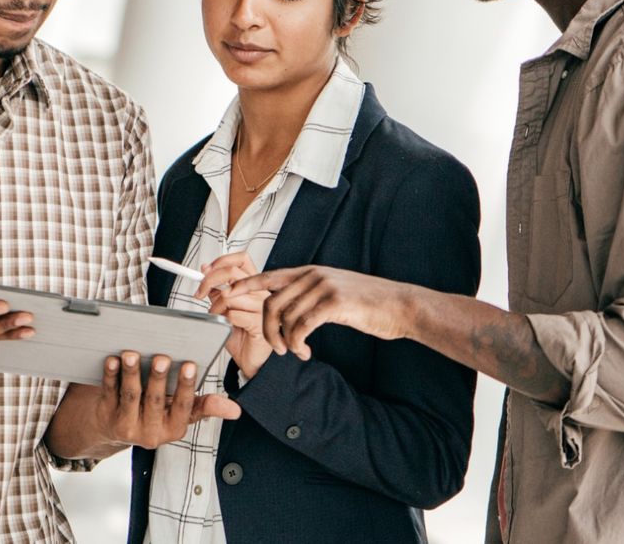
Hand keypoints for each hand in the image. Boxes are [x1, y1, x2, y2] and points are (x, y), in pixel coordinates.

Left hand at [91, 351, 240, 448]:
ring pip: (132, 396)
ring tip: (133, 354)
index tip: (190, 365)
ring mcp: (127, 426)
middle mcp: (151, 432)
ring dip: (132, 373)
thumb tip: (235, 410)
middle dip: (159, 378)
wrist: (115, 429)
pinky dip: (110, 375)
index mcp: (174, 428)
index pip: (184, 406)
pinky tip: (113, 360)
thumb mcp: (182, 413)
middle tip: (162, 357)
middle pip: (156, 401)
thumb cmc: (154, 413)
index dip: (187, 386)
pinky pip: (109, 393)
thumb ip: (206, 407)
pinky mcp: (107, 417)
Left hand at [196, 252, 271, 376]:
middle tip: (199, 293)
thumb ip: (218, 289)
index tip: (205, 271)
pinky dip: (223, 320)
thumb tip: (205, 269)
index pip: (241, 258)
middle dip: (209, 281)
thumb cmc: (240, 335)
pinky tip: (226, 327)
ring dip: (215, 308)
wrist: (251, 360)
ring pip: (229, 295)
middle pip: (232, 271)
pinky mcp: (259, 323)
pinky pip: (233, 314)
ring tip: (216, 318)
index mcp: (254, 285)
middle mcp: (260, 292)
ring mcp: (262, 307)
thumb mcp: (224, 307)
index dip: (221, 260)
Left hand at [230, 266, 414, 359]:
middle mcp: (313, 275)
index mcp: (309, 272)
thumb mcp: (333, 292)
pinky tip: (304, 350)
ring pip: (285, 316)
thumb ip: (309, 294)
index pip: (267, 276)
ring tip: (293, 351)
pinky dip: (297, 342)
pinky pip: (302, 325)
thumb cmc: (367, 303)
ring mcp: (324, 287)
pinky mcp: (335, 302)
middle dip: (265, 328)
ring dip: (283, 340)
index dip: (243, 286)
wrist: (399, 305)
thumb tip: (287, 307)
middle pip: (270, 302)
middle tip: (274, 348)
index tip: (224, 295)